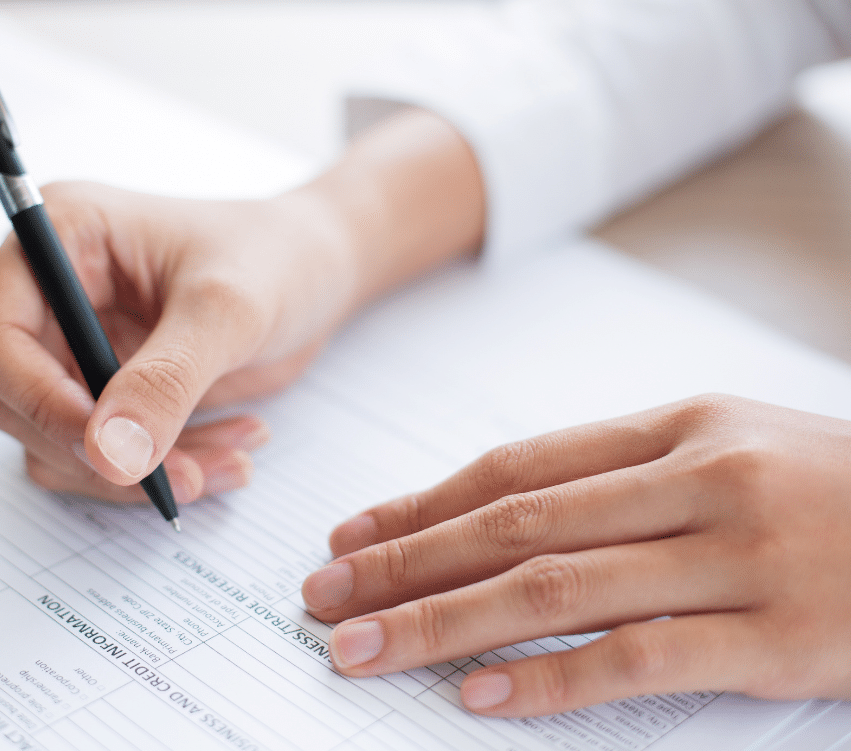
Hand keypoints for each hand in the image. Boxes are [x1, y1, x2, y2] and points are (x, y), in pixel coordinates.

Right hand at [0, 109, 483, 503]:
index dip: (34, 397)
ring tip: (228, 460)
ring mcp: (76, 347)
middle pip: (14, 402)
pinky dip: (160, 472)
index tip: (101, 442)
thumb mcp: (227, 310)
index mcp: (60, 238)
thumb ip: (166, 380)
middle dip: (97, 451)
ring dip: (137, 473)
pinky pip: (104, 457)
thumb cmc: (276, 255)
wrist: (319, 270)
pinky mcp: (106, 391)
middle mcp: (52, 294)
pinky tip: (227, 451)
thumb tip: (108, 454)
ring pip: (58, 444)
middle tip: (182, 475)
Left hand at [301, 394, 850, 715]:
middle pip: (515, 525)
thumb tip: (497, 520)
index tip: (349, 534)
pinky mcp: (780, 637)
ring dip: (444, 622)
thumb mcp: (729, 453)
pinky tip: (478, 696)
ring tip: (363, 648)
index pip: (517, 468)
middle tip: (323, 594)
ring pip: (558, 588)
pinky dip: (552, 679)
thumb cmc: (832, 492)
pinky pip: (641, 660)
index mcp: (677, 427)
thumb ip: (622, 479)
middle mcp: (699, 479)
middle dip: (404, 562)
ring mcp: (740, 556)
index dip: (421, 503)